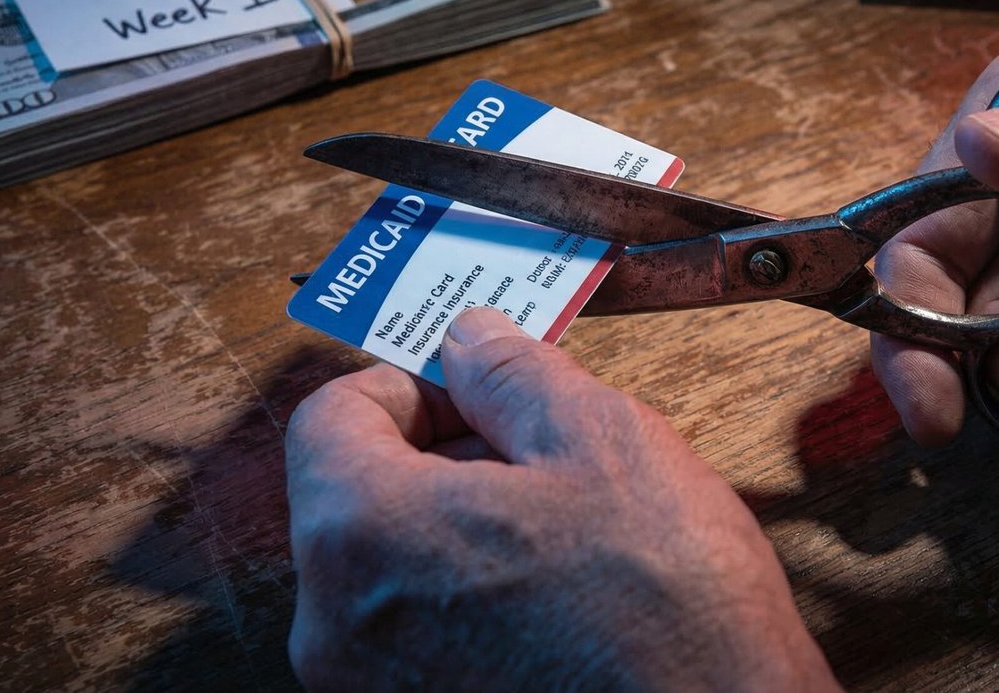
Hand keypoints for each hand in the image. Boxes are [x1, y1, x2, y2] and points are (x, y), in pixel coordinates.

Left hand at [286, 308, 839, 692]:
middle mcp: (336, 628)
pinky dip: (467, 600)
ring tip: (565, 535)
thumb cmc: (668, 616)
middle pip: (356, 495)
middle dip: (444, 457)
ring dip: (462, 529)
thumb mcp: (602, 443)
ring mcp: (369, 690)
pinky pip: (415, 634)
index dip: (409, 385)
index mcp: (363, 535)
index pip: (330, 417)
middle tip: (539, 455)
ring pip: (390, 567)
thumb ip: (512, 374)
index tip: (473, 389)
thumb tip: (469, 340)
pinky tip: (556, 601)